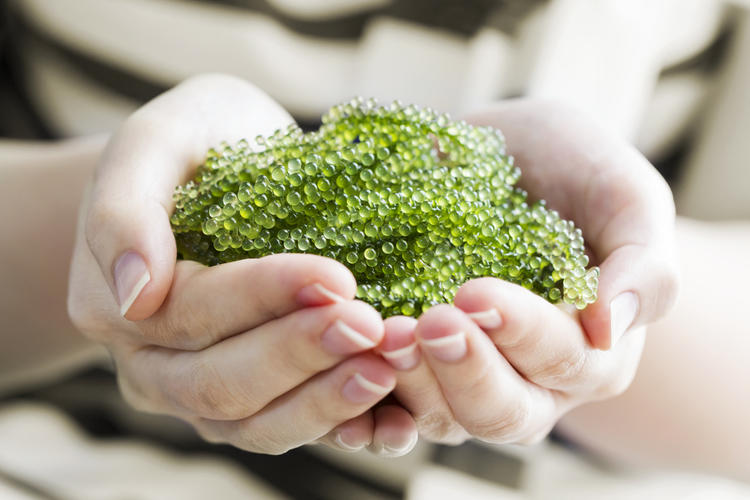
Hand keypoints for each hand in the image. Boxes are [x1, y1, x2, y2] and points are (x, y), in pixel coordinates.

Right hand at [67, 74, 400, 453]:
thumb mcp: (157, 141)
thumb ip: (125, 208)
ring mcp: (199, 393)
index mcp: (118, 302)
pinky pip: (286, 430)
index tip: (336, 277)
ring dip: (321, 403)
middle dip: (297, 355)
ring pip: (253, 424)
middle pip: (219, 383)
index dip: (263, 297)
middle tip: (367, 326)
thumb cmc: (192, 146)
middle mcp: (153, 364)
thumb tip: (134, 291)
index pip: (192, 312)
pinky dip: (337, 425)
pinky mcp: (249, 402)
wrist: (213, 173)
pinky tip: (388, 415)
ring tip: (384, 372)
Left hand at [374, 99, 678, 444]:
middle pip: (501, 411)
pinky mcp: (420, 371)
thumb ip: (641, 259)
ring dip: (409, 384)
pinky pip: (393, 407)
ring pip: (443, 418)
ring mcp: (470, 380)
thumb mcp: (622, 194)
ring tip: (378, 335)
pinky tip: (346, 373)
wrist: (510, 164)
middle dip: (463, 370)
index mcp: (591, 351)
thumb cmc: (573, 173)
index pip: (563, 361)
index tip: (474, 293)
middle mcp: (533, 382)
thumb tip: (610, 328)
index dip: (520, 333)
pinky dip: (369, 400)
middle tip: (427, 321)